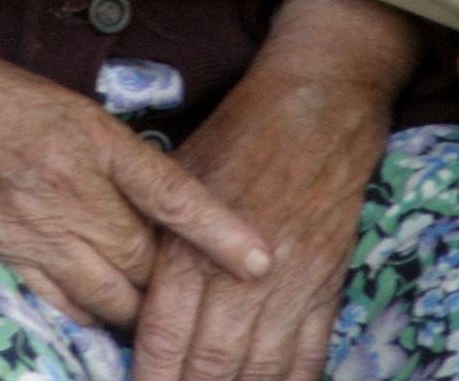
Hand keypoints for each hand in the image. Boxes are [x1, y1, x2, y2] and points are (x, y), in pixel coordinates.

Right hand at [0, 22, 272, 328]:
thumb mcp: (72, 107)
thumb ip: (120, 157)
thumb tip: (165, 202)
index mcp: (94, 145)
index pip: (172, 196)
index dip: (219, 231)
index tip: (261, 260)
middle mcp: (70, 193)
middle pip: (144, 262)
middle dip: (174, 283)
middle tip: (203, 294)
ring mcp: (34, 231)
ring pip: (108, 295)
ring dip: (136, 308)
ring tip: (157, 312)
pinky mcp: (2, 256)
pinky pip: (60, 303)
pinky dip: (88, 313)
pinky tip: (102, 312)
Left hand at [136, 0, 418, 380]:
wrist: (316, 105)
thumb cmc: (237, 134)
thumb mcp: (178, 175)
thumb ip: (158, 238)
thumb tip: (131, 292)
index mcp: (193, 245)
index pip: (165, 335)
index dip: (150, 374)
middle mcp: (241, 274)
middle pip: (210, 363)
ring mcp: (290, 284)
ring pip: (260, 368)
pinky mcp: (326, 284)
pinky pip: (311, 353)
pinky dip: (292, 380)